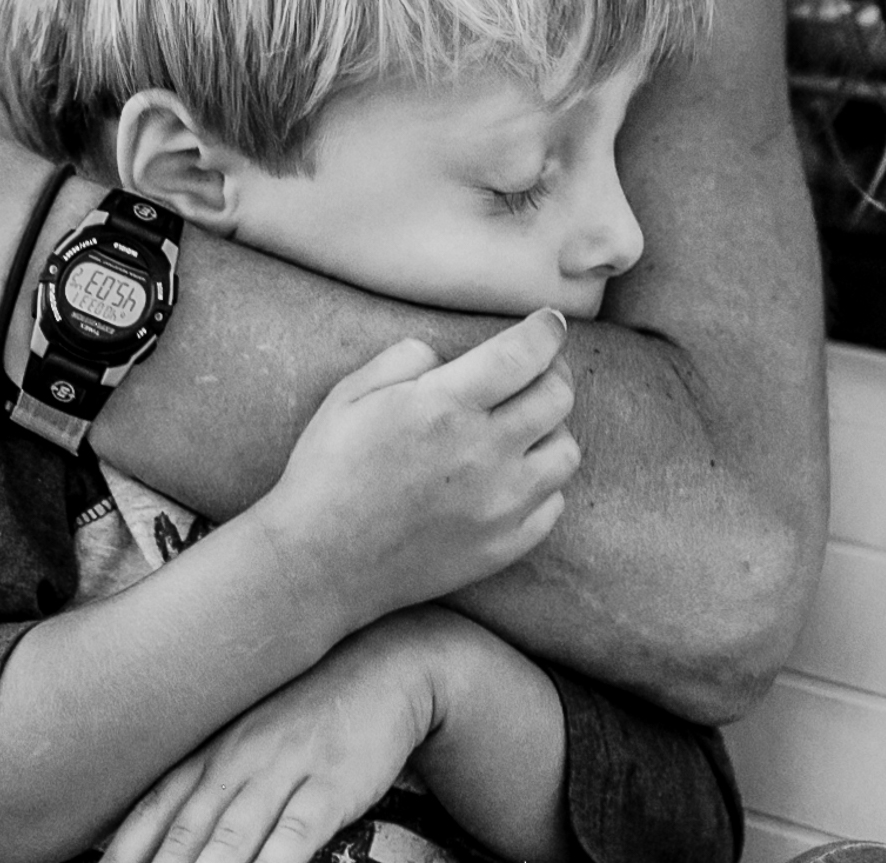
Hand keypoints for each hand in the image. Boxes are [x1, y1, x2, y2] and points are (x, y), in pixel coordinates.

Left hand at [98, 611, 449, 862]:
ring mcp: (282, 769)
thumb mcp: (246, 735)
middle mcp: (236, 761)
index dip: (124, 850)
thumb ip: (206, 780)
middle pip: (183, 831)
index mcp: (209, 752)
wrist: (382, 662)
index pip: (153, 810)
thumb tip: (160, 828)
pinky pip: (297, 832)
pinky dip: (275, 862)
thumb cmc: (306, 709)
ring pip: (231, 836)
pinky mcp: (331, 783)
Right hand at [253, 307, 576, 630]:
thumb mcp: (350, 394)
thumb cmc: (327, 471)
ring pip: (566, 451)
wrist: (319, 562)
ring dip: (552, 428)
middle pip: (558, 397)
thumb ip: (405, 359)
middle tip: (537, 367)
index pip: (524, 354)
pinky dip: (542, 482)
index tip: (549, 322)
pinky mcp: (505, 546)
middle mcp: (484, 454)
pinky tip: (512, 475)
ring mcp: (501, 505)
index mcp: (444, 406)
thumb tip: (448, 360)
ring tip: (525, 425)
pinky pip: (553, 503)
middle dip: (553, 370)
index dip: (546, 330)